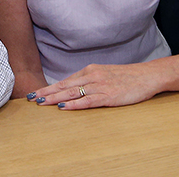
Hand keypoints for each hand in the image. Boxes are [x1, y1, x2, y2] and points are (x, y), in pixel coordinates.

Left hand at [26, 63, 162, 109]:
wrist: (147, 76)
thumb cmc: (127, 77)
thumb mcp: (105, 74)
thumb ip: (90, 80)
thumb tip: (74, 89)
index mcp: (90, 70)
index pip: (65, 81)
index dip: (49, 87)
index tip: (35, 92)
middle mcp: (92, 76)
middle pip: (64, 86)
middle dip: (46, 93)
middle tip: (30, 98)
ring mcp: (99, 86)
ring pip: (72, 93)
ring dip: (55, 98)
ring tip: (41, 103)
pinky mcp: (108, 96)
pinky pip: (87, 101)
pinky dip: (74, 105)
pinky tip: (63, 108)